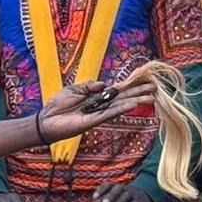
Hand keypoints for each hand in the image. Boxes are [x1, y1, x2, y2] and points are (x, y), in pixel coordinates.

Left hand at [34, 79, 154, 144]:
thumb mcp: (74, 89)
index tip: (144, 80)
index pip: (117, 90)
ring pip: (121, 106)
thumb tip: (104, 84)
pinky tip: (133, 104)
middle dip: (139, 92)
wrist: (46, 119)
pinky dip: (122, 108)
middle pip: (124, 97)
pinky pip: (110, 113)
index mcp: (97, 96)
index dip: (130, 85)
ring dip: (136, 101)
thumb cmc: (58, 105)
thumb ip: (89, 86)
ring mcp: (99, 113)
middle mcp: (101, 105)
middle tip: (155, 88)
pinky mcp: (94, 121)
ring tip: (151, 97)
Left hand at [87, 182, 154, 201]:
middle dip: (110, 195)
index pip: (106, 185)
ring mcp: (131, 194)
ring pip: (126, 196)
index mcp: (113, 187)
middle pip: (116, 189)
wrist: (143, 198)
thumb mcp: (110, 200)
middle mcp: (122, 189)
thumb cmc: (121, 199)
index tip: (94, 197)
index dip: (100, 190)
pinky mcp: (138, 201)